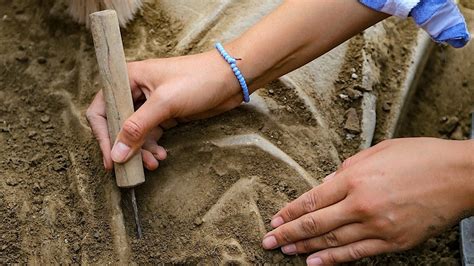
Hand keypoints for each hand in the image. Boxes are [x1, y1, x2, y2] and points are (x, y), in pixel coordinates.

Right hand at [86, 50, 242, 169]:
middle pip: (117, 125)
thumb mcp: (164, 102)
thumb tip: (117, 154)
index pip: (102, 109)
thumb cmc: (197, 80)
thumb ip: (138, 127)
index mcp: (128, 78)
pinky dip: (153, 147)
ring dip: (141, 151)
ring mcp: (150, 104)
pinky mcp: (165, 114)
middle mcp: (135, 91)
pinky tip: (161, 156)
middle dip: (125, 147)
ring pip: (135, 134)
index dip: (103, 135)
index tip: (111, 160)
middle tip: (133, 167)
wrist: (230, 79)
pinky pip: (150, 135)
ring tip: (154, 163)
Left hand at [262, 138, 473, 264]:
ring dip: (305, 247)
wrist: (459, 176)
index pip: (312, 199)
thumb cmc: (419, 157)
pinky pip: (356, 253)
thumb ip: (347, 169)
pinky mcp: (393, 242)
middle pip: (315, 223)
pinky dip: (333, 260)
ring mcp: (377, 226)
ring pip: (331, 241)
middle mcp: (360, 204)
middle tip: (268, 241)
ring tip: (286, 252)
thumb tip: (328, 183)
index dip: (290, 212)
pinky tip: (315, 263)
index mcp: (354, 178)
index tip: (275, 219)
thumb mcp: (376, 152)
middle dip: (287, 233)